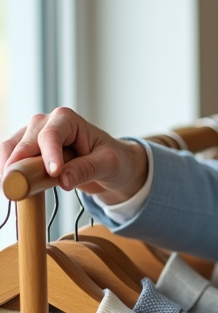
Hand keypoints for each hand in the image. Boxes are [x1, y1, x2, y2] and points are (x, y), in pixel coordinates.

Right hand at [0, 108, 148, 202]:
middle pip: (24, 143)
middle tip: (19, 190)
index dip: (49, 154)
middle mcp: (45, 123)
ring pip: (10, 150)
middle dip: (20, 165)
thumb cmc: (112, 159)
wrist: (107, 165)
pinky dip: (10, 174)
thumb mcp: (108, 163)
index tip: (53, 173)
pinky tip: (15, 189)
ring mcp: (32, 136)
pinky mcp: (26, 151)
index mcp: (67, 119)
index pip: (51, 136)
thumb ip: (87, 169)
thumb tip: (63, 179)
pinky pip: (10, 161)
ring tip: (15, 193)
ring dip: (10, 171)